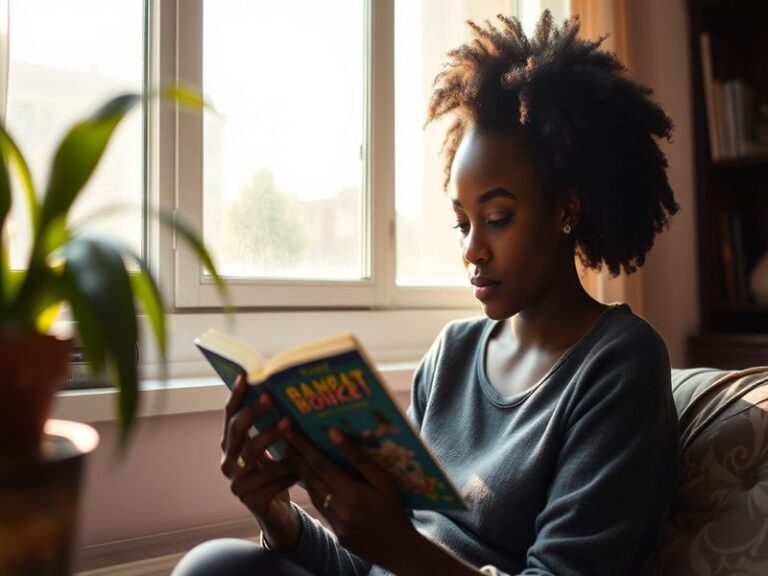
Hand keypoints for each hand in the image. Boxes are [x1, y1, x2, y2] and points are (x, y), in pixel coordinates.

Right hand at [220, 376, 300, 550]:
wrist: (276, 512)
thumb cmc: (276, 471)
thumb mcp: (271, 448)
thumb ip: (272, 427)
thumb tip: (289, 394)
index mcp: (230, 445)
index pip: (230, 416)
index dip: (236, 396)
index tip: (245, 376)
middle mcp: (228, 462)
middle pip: (238, 432)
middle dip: (253, 412)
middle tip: (269, 396)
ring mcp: (236, 482)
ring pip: (252, 455)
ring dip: (272, 437)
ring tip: (291, 425)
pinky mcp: (250, 500)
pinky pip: (270, 480)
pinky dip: (287, 469)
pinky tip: (302, 462)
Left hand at [284, 423, 420, 568]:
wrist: (400, 549)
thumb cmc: (395, 509)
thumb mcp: (385, 481)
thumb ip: (359, 458)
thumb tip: (335, 434)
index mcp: (353, 495)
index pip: (321, 466)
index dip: (304, 448)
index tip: (290, 431)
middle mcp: (340, 510)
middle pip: (311, 479)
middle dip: (296, 457)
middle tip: (284, 437)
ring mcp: (336, 524)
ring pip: (313, 493)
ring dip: (301, 472)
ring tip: (293, 454)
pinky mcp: (336, 533)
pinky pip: (321, 507)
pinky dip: (314, 490)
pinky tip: (310, 478)